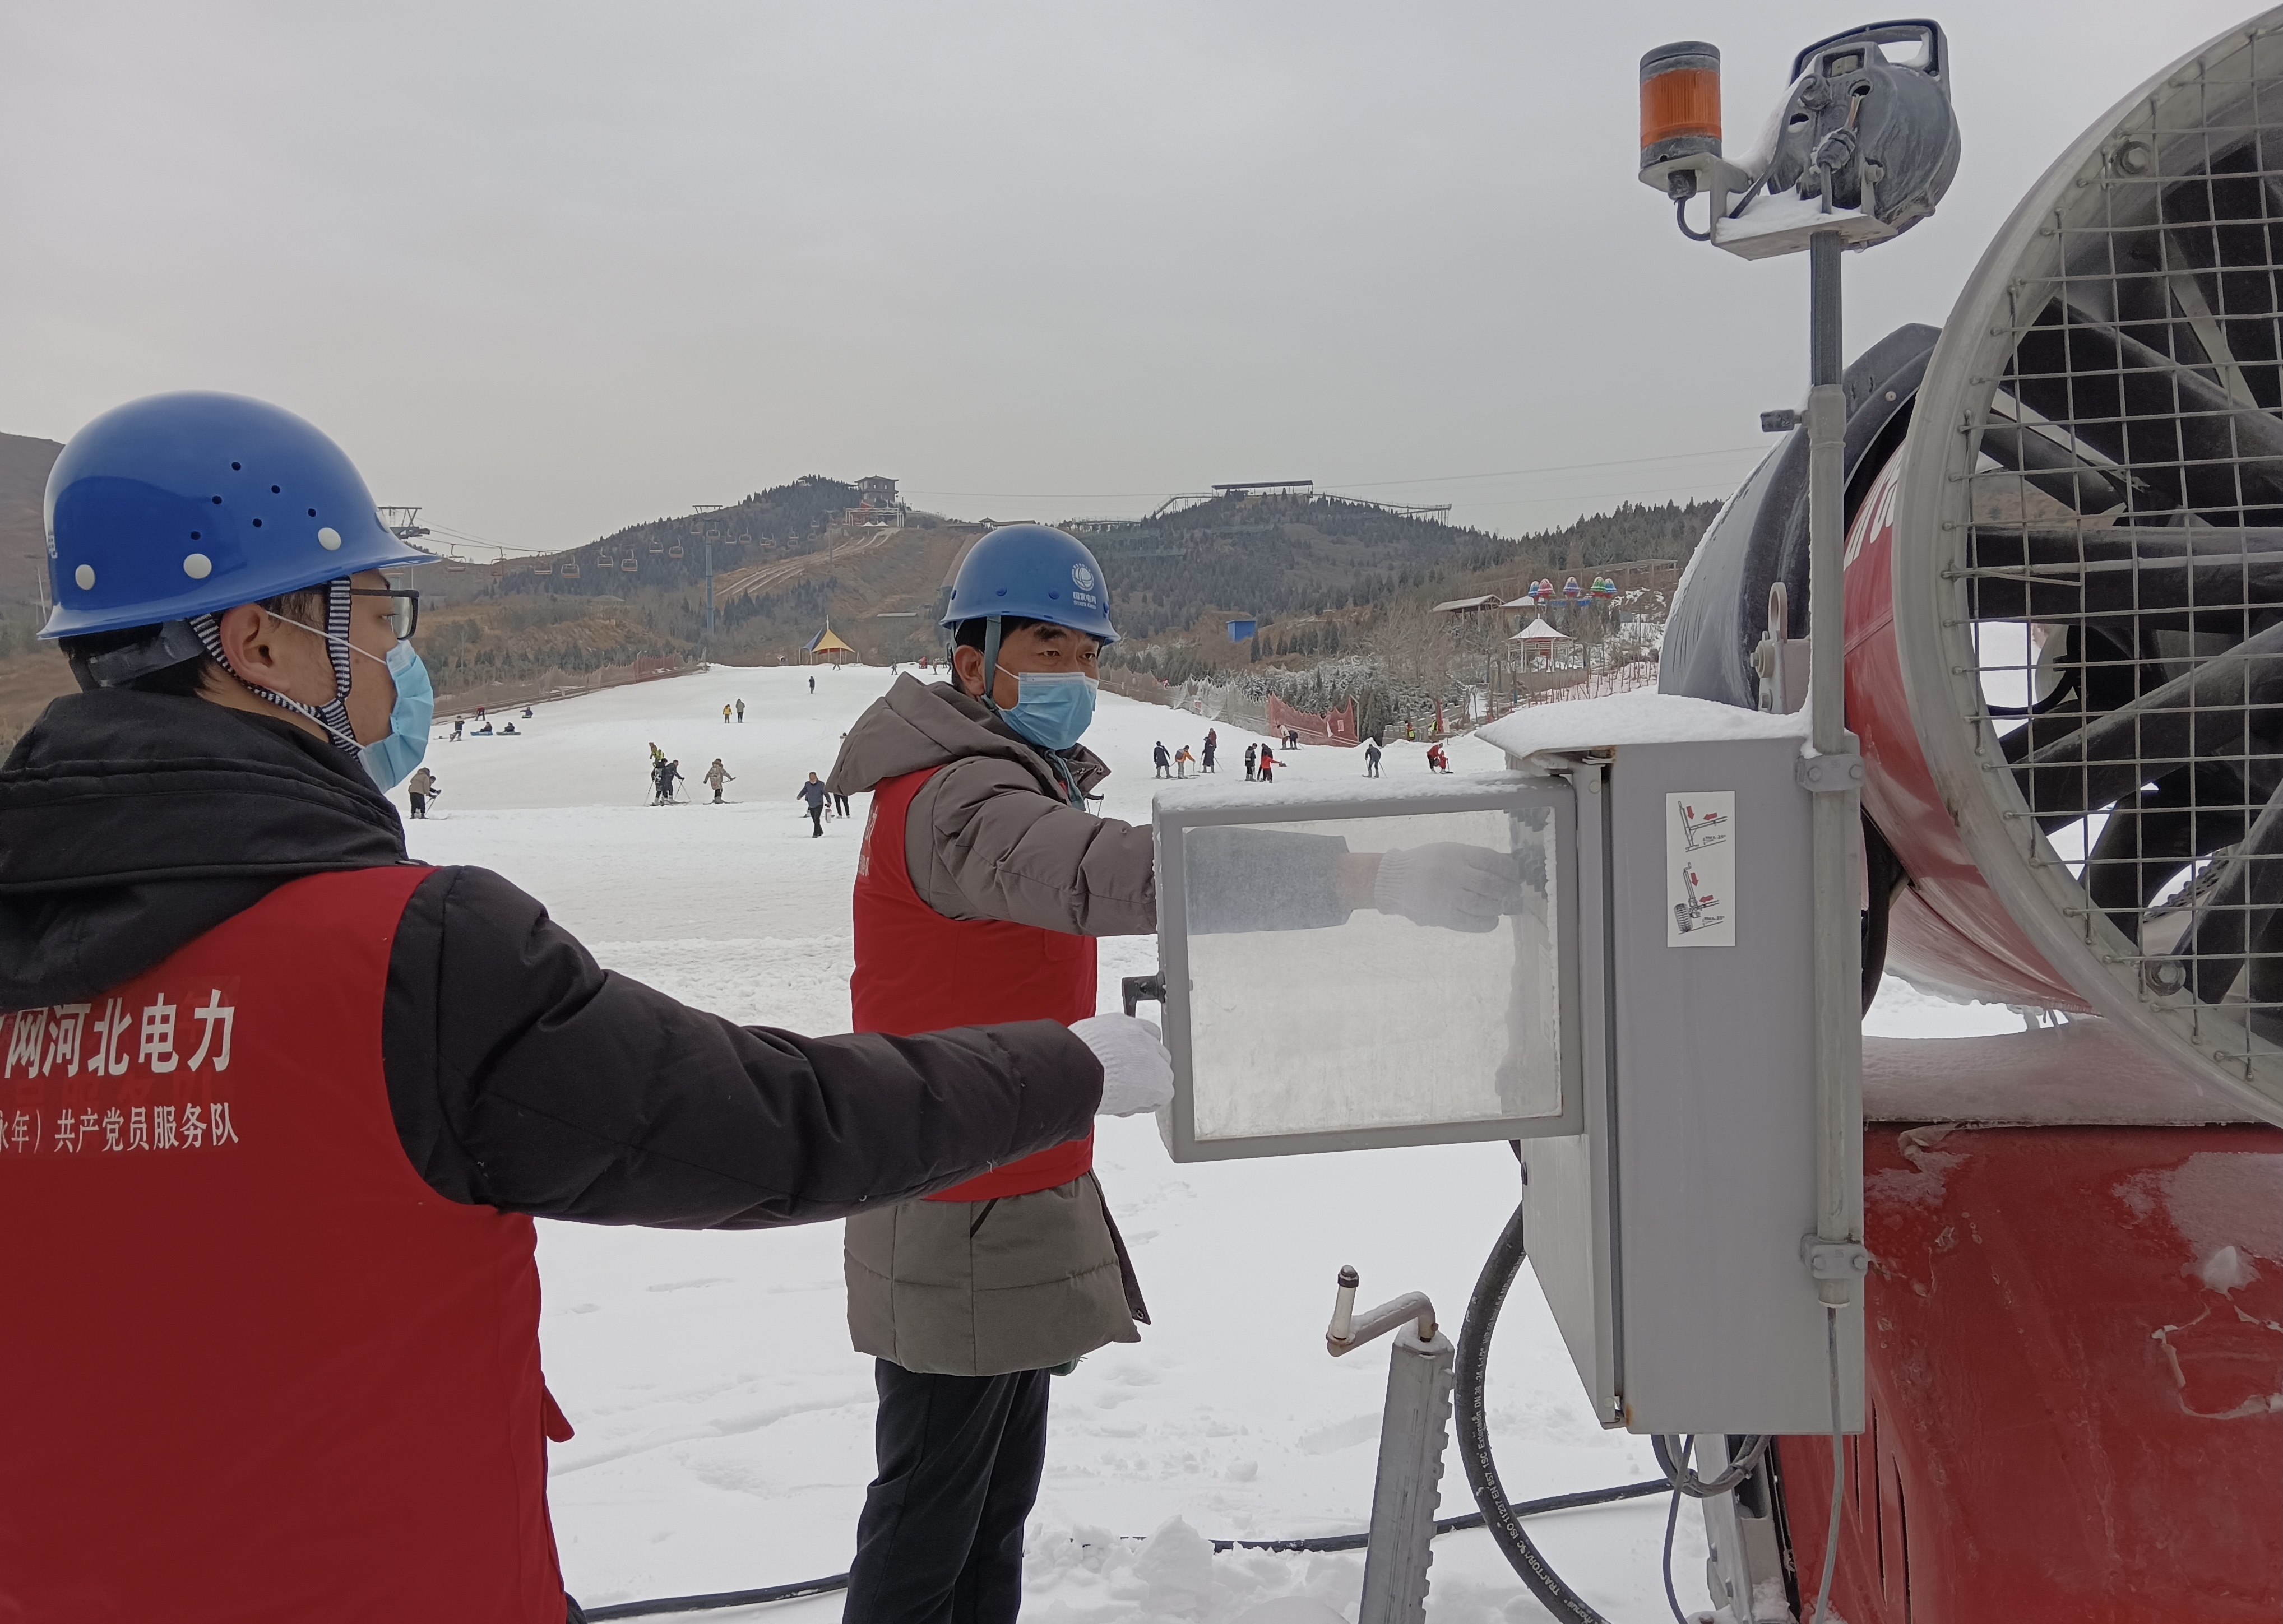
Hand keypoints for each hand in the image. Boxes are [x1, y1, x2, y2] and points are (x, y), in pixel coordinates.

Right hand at [1071, 1014, 1174, 1116]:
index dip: (1141, 1050)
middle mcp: (1142, 1038)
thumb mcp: (1083, 1038)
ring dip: (1147, 1087)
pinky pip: (1161, 1097)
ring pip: (1162, 1076)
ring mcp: (1154, 1060)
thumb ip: (1097, 1043)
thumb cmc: (1070, 1058)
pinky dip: (1145, 1104)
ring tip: (1121, 1098)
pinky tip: (1125, 1106)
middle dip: (1147, 1069)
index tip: (1131, 1062)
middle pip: (1158, 1054)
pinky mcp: (1159, 1084)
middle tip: (1127, 1084)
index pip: (1146, 1032)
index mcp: (1122, 1024)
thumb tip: (1090, 1051)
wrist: (1078, 1070)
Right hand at [1372, 842, 1528, 932]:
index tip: (1515, 874)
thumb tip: (1504, 872)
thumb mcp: (1449, 851)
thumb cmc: (1426, 864)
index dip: (1509, 869)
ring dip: (1498, 906)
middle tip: (1514, 893)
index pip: (1491, 860)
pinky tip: (1491, 920)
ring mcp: (1448, 896)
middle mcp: (1453, 874)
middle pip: (1490, 884)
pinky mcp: (1443, 915)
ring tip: (1501, 906)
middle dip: (1508, 890)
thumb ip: (1472, 860)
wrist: (1394, 880)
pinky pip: (1471, 922)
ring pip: (1483, 904)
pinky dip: (1486, 922)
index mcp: (1456, 854)